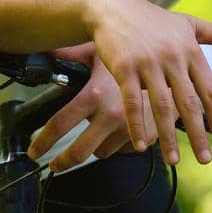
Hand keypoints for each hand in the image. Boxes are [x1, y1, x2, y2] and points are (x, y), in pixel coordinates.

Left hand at [26, 45, 149, 170]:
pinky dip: (118, 142)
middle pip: (78, 152)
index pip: (59, 124)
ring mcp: (129, 129)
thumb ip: (72, 54)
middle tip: (54, 164)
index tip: (34, 151)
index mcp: (94, 94)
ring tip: (94, 132)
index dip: (42, 142)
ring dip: (95, 146)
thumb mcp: (101, 51)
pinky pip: (123, 149)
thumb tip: (48, 48)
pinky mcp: (146, 137)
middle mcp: (111, 114)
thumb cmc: (136, 56)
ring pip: (101, 151)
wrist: (176, 66)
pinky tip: (119, 128)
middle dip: (63, 162)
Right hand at [84, 0, 211, 164]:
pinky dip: (136, 125)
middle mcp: (172, 57)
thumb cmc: (154, 20)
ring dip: (167, 136)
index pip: (210, 90)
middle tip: (206, 159)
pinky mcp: (124, 67)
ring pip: (161, 106)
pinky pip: (132, 101)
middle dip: (198, 134)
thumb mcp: (189, 24)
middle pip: (188, 103)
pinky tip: (141, 145)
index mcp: (191, 50)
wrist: (114, 7)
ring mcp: (148, 62)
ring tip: (173, 160)